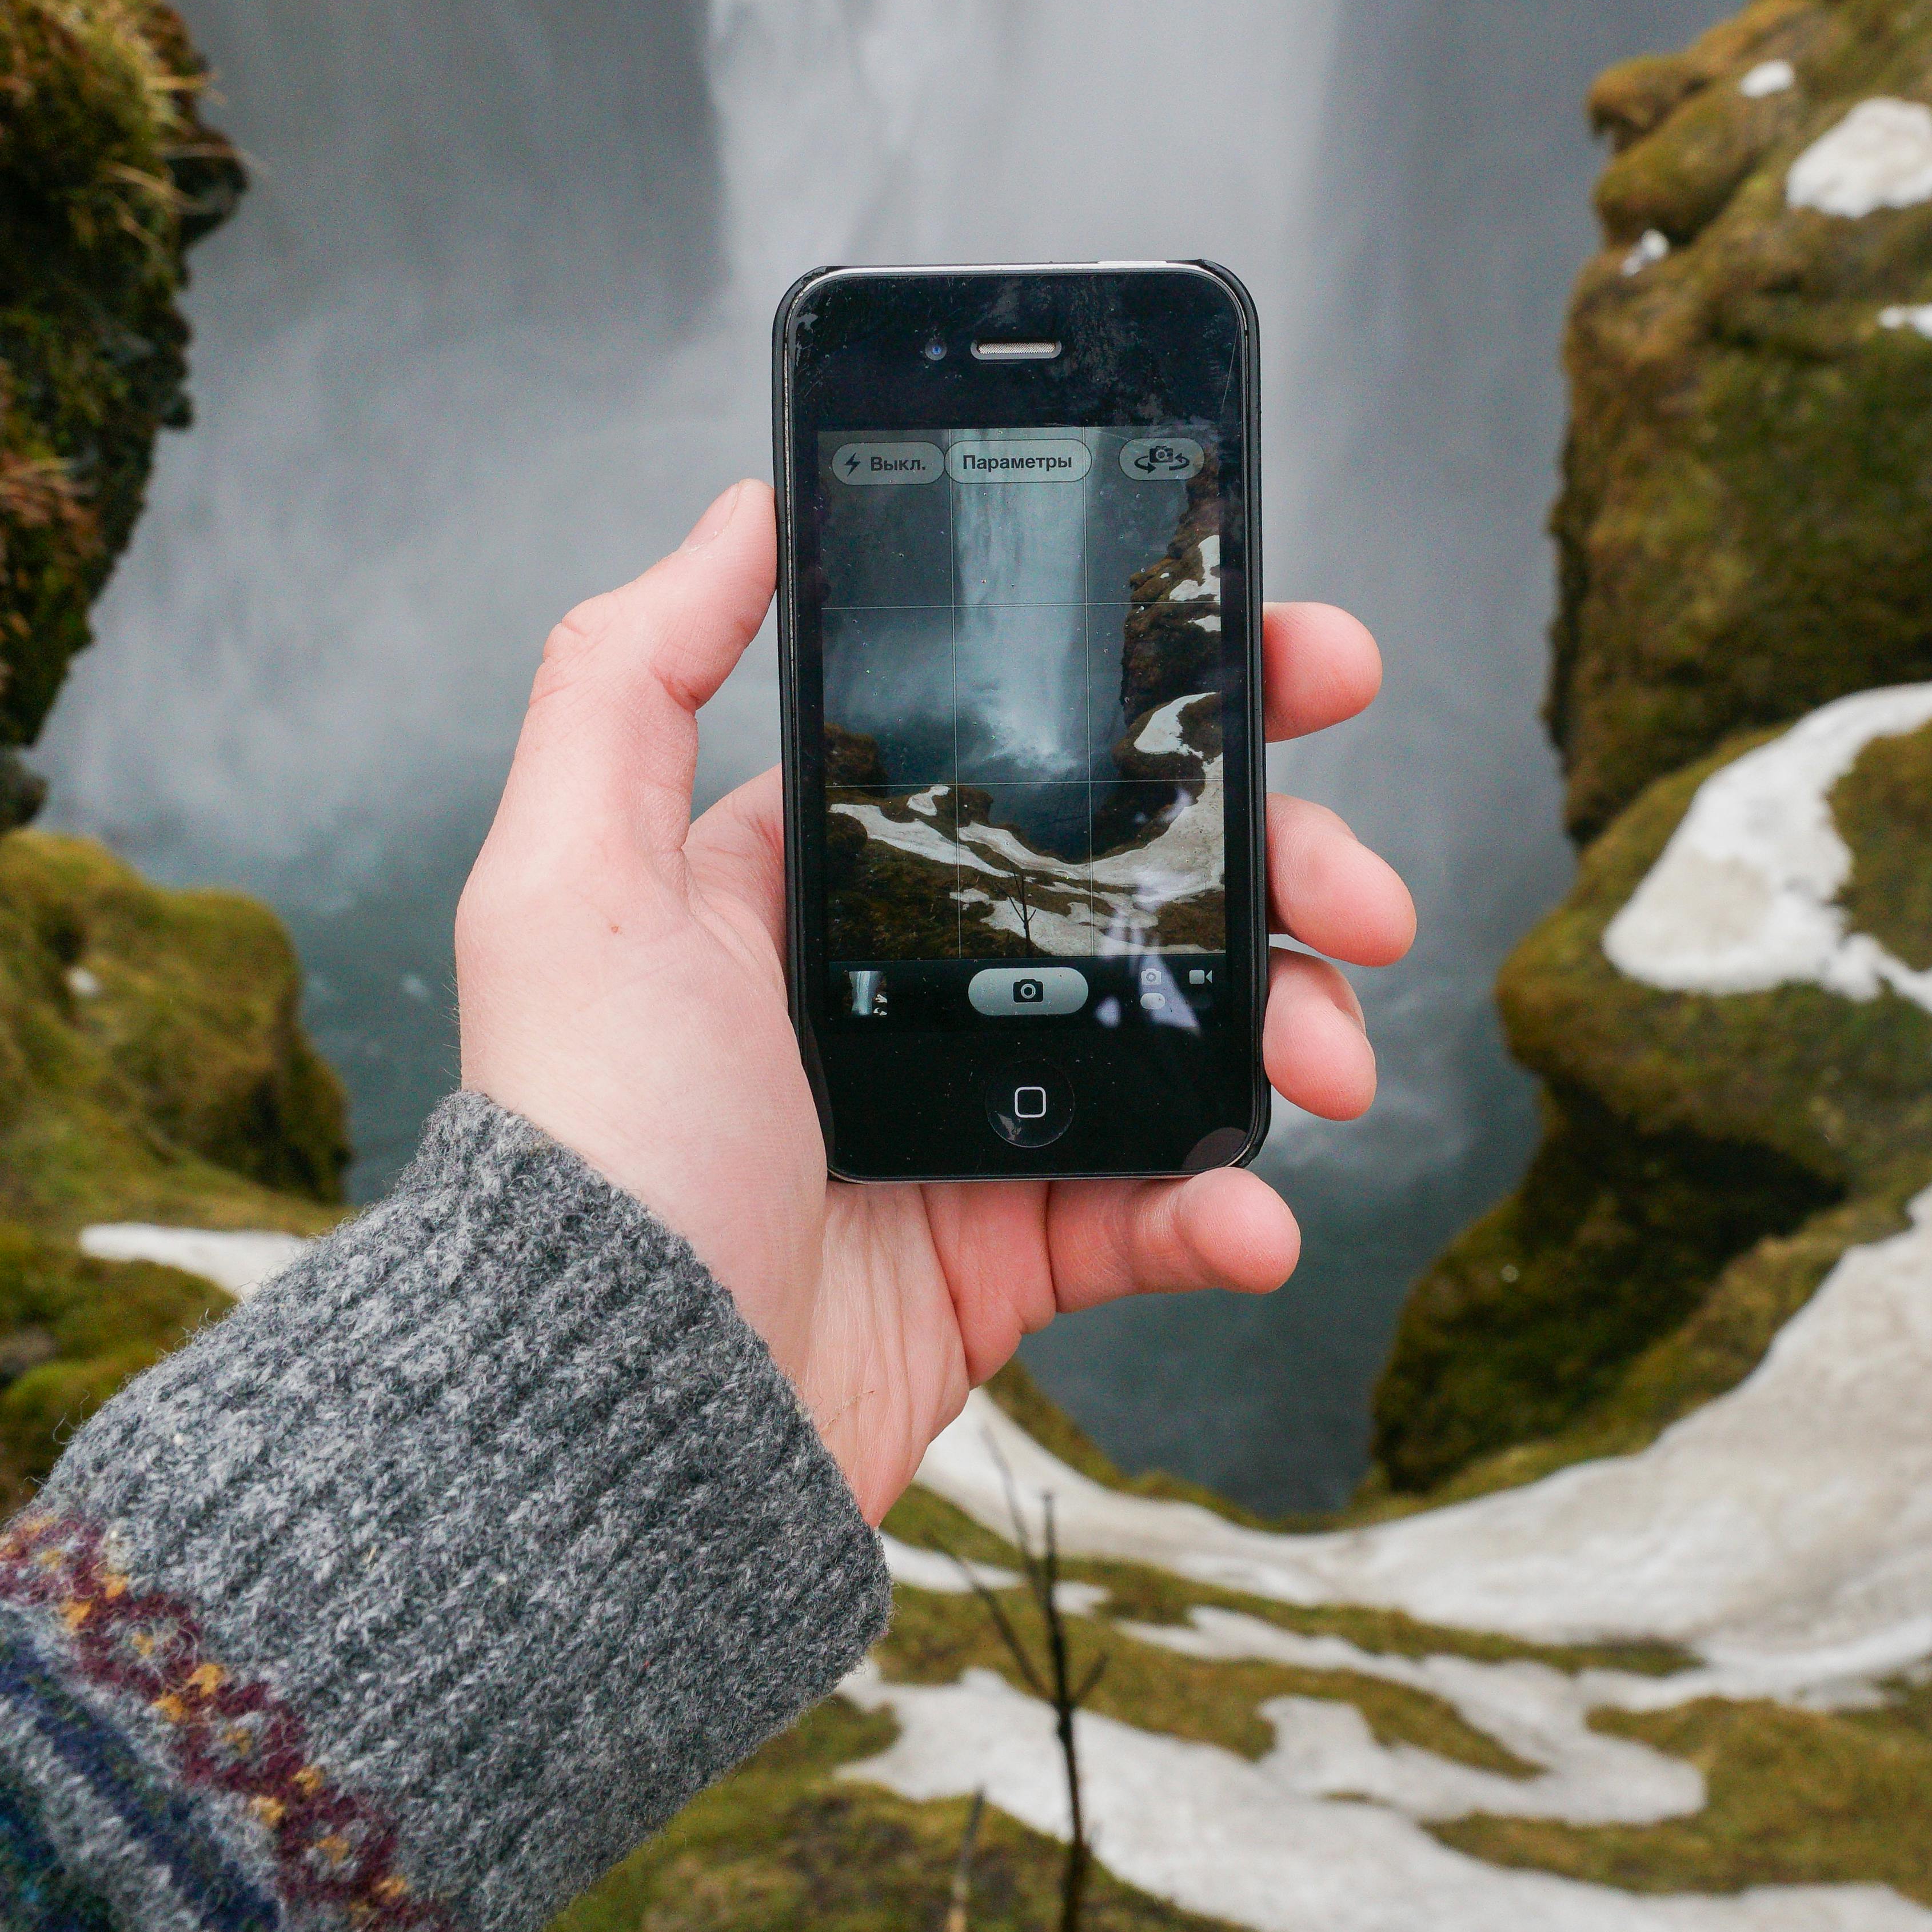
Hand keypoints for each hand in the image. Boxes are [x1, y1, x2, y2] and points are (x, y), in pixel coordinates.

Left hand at [455, 479, 1413, 1519]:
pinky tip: (1252, 1209)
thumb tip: (740, 511)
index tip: (1291, 665)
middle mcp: (906, 985)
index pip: (1023, 751)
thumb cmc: (587, 1141)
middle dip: (1281, 865)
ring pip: (1186, 1035)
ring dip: (1293, 1025)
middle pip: (1143, 882)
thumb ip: (632, 675)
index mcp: (820, 883)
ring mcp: (971, 1119)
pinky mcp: (1010, 1255)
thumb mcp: (570, 877)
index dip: (1167, 701)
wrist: (615, 1420)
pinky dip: (1231, 1205)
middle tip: (1361, 884)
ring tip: (1334, 1054)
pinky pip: (1162, 1208)